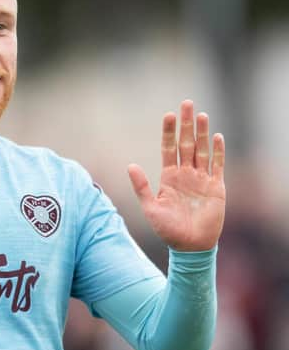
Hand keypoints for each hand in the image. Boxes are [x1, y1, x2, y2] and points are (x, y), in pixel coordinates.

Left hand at [128, 100, 225, 250]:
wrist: (189, 245)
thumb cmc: (168, 229)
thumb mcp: (150, 207)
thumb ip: (141, 186)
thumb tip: (130, 165)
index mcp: (168, 177)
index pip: (168, 148)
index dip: (168, 131)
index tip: (168, 115)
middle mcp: (185, 174)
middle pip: (186, 143)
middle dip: (186, 124)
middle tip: (187, 103)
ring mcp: (201, 179)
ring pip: (202, 150)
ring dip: (202, 133)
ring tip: (202, 114)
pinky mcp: (216, 187)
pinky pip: (218, 165)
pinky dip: (218, 151)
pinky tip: (217, 136)